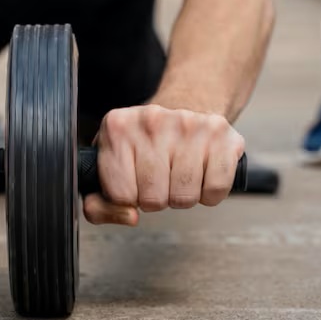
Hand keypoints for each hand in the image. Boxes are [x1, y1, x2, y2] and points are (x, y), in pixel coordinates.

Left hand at [84, 104, 244, 225]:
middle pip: (153, 199)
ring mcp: (188, 125)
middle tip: (161, 178)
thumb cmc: (147, 141)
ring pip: (184, 197)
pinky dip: (210, 192)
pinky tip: (202, 173)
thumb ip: (100, 202)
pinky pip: (215, 190)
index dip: (129, 198)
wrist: (187, 103)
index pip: (119, 195)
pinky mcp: (220, 134)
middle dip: (157, 198)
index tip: (134, 183)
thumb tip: (128, 216)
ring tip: (180, 173)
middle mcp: (152, 120)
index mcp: (118, 127)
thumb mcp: (112, 162)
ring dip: (183, 196)